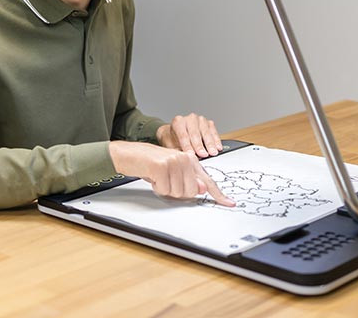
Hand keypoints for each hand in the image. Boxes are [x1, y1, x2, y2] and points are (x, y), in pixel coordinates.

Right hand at [109, 140, 234, 206]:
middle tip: (166, 181)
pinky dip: (158, 187)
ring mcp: (174, 161)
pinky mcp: (162, 166)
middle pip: (192, 191)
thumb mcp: (172, 172)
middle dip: (178, 192)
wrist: (129, 154)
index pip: (207, 180)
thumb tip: (201, 189)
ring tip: (158, 177)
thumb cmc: (150, 164)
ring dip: (166, 189)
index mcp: (190, 160)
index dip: (218, 194)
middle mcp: (185, 158)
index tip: (229, 203)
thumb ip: (189, 180)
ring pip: (178, 192)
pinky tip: (152, 176)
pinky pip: (165, 190)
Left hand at [156, 113, 223, 157]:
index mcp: (178, 122)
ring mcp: (200, 120)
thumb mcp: (171, 145)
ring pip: (206, 132)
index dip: (187, 146)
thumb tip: (184, 158)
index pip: (183, 135)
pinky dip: (216, 140)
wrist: (176, 133)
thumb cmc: (173, 139)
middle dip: (199, 145)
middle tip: (203, 155)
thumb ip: (177, 150)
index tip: (191, 154)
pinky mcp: (208, 123)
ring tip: (213, 152)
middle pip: (195, 133)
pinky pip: (213, 131)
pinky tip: (218, 147)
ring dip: (210, 143)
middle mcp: (190, 118)